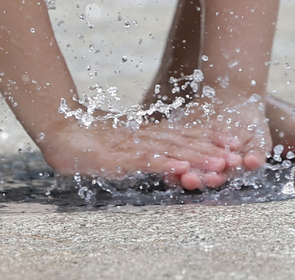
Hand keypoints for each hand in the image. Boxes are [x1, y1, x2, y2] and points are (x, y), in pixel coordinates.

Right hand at [38, 115, 243, 190]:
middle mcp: (143, 137)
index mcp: (146, 133)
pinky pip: (144, 159)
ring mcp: (132, 145)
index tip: (229, 143)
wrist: (59, 127)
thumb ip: (137, 146)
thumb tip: (158, 151)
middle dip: (210, 150)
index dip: (206, 139)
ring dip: (195, 157)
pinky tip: (179, 167)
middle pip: (182, 143)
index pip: (181, 135)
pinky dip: (163, 163)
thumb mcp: (118, 142)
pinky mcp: (118, 155)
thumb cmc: (86, 137)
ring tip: (219, 163)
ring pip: (169, 151)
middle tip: (235, 156)